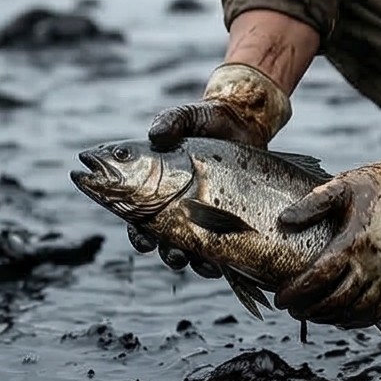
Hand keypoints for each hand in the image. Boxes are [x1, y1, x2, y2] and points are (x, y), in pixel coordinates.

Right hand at [141, 62, 291, 272]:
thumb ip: (170, 121)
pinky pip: (218, 247)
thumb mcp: (187, 116)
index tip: (144, 238)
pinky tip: (221, 265)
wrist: (242, 123)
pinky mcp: (227, 217)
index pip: (137, 218)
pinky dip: (217, 260)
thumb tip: (156, 135)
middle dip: (166, 252)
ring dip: (191, 261)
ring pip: (189, 249)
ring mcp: (202, 213)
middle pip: (162, 241)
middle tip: (175, 254)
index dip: (137, 233)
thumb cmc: (206, 119)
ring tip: (200, 262)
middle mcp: (176, 206)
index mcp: (156, 187)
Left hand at [273, 108, 380, 327]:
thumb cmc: (377, 185)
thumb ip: (312, 204)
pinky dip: (358, 319)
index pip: (319, 276)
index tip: (280, 298)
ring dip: (332, 317)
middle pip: (337, 300)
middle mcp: (374, 263)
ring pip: (358, 310)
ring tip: (313, 315)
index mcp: (354, 241)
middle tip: (292, 310)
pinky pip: (379, 310)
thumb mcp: (342, 186)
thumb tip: (283, 221)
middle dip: (310, 309)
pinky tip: (343, 317)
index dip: (296, 291)